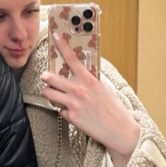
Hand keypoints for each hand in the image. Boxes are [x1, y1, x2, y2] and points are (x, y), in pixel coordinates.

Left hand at [40, 32, 139, 166]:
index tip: (54, 36)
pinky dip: (64, 111)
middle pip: (51, 78)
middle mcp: (79, 90)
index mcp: (88, 80)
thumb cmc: (114, 109)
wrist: (120, 131)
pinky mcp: (71, 117)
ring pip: (49, 94)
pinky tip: (73, 113)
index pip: (71, 58)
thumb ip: (89, 82)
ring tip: (53, 94)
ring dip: (49, 93)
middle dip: (46, 77)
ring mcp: (73, 104)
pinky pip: (60, 110)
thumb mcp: (103, 89)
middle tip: (45, 76)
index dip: (61, 46)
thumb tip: (80, 76)